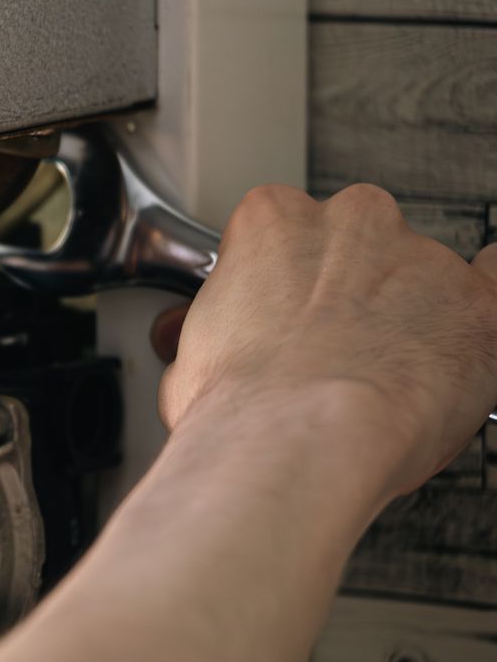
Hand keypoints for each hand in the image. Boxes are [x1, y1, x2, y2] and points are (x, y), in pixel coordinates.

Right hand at [159, 183, 496, 496]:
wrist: (300, 441)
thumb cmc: (245, 406)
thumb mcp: (194, 355)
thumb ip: (229, 327)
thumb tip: (230, 350)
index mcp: (273, 221)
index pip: (281, 231)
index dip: (282, 282)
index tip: (280, 316)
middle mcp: (352, 223)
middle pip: (355, 241)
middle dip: (346, 289)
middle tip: (327, 347)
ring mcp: (420, 259)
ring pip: (420, 272)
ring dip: (405, 313)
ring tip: (379, 377)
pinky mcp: (478, 304)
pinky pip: (496, 279)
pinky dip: (482, 303)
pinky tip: (463, 328)